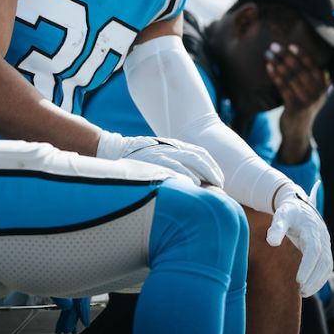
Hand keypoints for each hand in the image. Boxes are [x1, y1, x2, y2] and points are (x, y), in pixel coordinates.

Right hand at [97, 131, 224, 186]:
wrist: (113, 147)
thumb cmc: (137, 156)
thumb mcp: (158, 154)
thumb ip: (172, 161)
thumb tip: (189, 179)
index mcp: (174, 144)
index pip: (201, 153)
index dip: (213, 165)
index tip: (220, 179)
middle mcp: (171, 146)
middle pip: (200, 158)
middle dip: (213, 172)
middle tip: (220, 186)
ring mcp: (164, 152)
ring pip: (192, 162)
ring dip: (205, 175)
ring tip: (212, 188)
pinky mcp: (155, 159)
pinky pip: (175, 168)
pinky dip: (186, 176)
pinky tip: (194, 185)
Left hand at [266, 42, 329, 115]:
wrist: (298, 133)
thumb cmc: (303, 109)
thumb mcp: (315, 96)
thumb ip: (318, 82)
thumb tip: (319, 63)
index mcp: (323, 88)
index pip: (314, 67)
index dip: (303, 56)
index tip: (291, 46)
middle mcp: (317, 94)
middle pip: (300, 70)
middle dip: (286, 56)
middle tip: (274, 46)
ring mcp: (307, 101)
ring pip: (291, 78)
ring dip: (278, 64)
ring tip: (268, 54)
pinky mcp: (295, 108)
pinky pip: (284, 88)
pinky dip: (276, 76)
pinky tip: (269, 68)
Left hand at [266, 184, 332, 296]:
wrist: (301, 207)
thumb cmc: (288, 213)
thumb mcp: (281, 216)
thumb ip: (276, 227)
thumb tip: (272, 243)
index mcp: (312, 229)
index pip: (313, 250)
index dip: (308, 266)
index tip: (299, 281)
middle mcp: (322, 237)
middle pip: (323, 261)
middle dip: (314, 278)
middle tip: (301, 291)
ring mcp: (326, 243)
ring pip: (327, 266)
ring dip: (318, 281)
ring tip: (304, 292)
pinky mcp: (326, 249)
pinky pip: (327, 266)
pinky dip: (320, 278)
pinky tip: (309, 287)